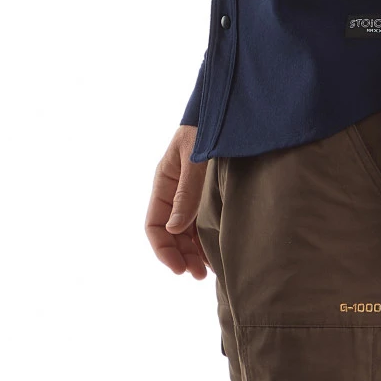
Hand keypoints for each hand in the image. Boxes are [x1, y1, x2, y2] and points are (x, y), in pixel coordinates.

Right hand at [146, 124, 209, 277]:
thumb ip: (187, 191)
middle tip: (197, 275)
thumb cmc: (208, 126)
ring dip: (192, 251)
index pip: (153, 224)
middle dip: (180, 255)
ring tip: (206, 271)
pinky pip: (199, 220)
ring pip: (184, 229)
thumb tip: (174, 229)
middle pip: (169, 231)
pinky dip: (203, 238)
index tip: (179, 268)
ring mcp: (189, 190)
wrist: (227, 105)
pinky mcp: (205, 189)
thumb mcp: (196, 157)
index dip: (163, 249)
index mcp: (164, 180)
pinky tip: (213, 251)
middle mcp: (173, 188)